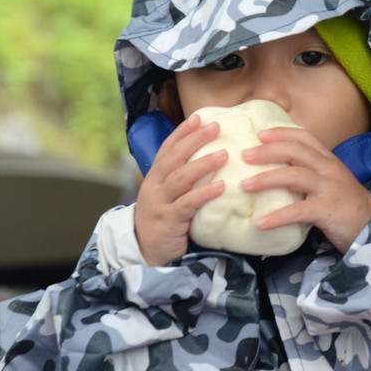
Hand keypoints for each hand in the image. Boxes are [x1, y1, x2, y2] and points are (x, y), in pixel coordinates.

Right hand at [134, 115, 228, 265]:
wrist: (146, 253)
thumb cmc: (165, 221)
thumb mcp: (170, 197)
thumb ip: (185, 180)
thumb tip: (213, 160)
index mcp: (155, 178)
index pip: (168, 148)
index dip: (183, 132)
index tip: (200, 117)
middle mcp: (155, 187)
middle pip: (174, 157)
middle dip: (194, 140)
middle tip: (216, 127)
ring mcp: (160, 204)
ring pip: (180, 178)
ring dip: (203, 164)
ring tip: (224, 154)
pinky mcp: (169, 221)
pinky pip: (187, 204)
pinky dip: (204, 194)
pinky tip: (221, 187)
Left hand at [240, 127, 370, 252]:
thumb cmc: (347, 206)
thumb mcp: (332, 182)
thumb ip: (311, 174)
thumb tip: (278, 172)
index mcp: (329, 161)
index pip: (305, 137)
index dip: (282, 133)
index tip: (260, 134)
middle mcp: (329, 169)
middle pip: (296, 151)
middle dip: (268, 151)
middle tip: (244, 156)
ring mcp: (329, 188)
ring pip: (294, 175)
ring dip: (266, 179)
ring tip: (245, 186)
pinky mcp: (328, 209)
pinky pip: (298, 211)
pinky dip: (277, 217)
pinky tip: (260, 223)